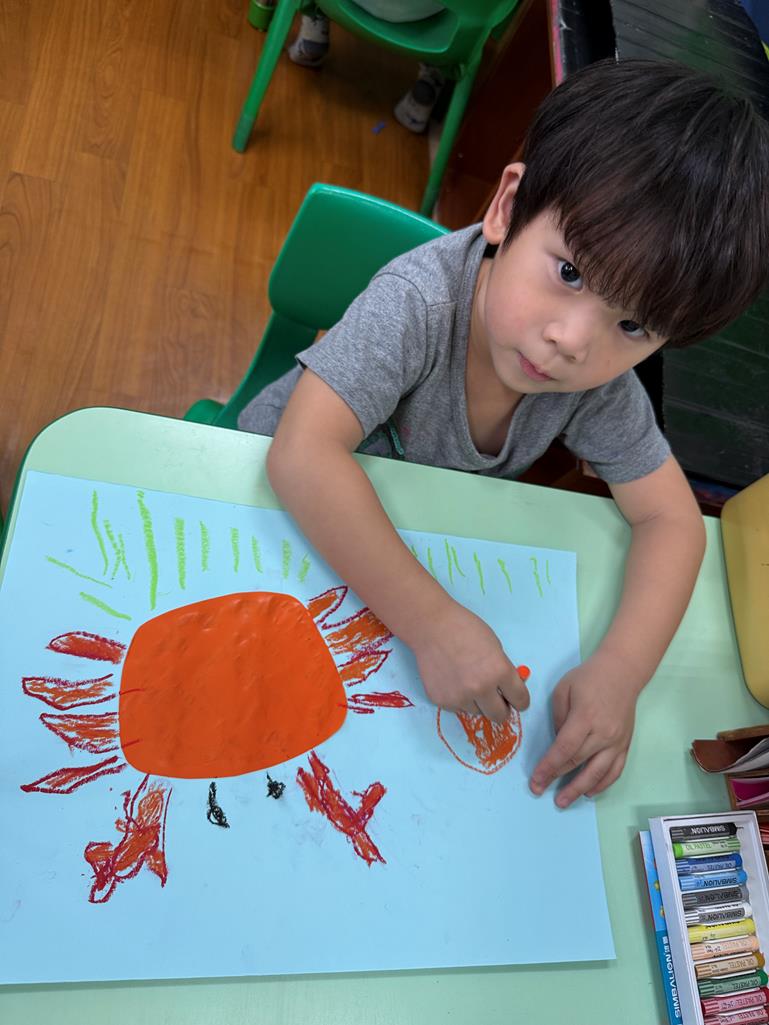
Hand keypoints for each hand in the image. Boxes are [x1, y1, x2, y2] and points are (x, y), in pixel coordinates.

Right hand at [412, 602, 529, 722]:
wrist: (431, 626)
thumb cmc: (465, 629)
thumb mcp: (495, 646)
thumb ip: (503, 670)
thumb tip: (508, 690)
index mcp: (499, 671)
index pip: (520, 700)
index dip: (521, 701)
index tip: (517, 701)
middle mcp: (481, 689)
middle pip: (499, 716)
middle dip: (501, 709)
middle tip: (497, 700)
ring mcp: (459, 697)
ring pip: (477, 712)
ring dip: (477, 702)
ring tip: (467, 681)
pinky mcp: (441, 701)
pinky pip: (457, 708)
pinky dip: (459, 699)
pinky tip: (453, 680)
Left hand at [529, 651, 642, 807]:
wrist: (623, 671)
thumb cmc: (589, 677)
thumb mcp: (564, 690)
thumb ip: (558, 718)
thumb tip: (556, 743)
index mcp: (585, 718)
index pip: (563, 749)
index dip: (548, 768)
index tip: (535, 781)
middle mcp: (603, 733)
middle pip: (578, 762)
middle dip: (557, 780)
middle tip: (540, 792)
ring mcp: (617, 741)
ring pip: (598, 773)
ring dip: (579, 789)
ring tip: (563, 801)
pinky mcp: (625, 745)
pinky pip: (615, 770)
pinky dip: (602, 784)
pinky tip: (589, 792)